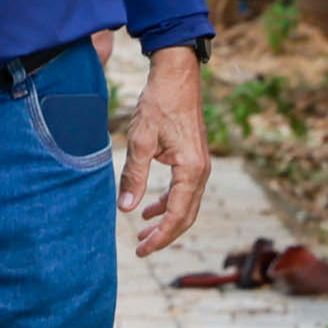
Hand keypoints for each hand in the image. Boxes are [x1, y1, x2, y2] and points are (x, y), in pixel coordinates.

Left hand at [118, 48, 213, 256]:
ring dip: (165, 221)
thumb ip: (134, 176)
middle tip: (141, 249)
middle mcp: (201, 171)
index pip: (176, 216)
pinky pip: (184, 191)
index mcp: (191, 170)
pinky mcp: (194, 159)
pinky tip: (150, 209)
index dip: (160, 238)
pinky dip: (168, 203)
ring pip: (185, 205)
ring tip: (143, 234)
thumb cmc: (159, 104)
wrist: (177, 76)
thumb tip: (126, 209)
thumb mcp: (140, 140)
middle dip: (164, 236)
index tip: (141, 251)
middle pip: (185, 216)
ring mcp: (200, 165)